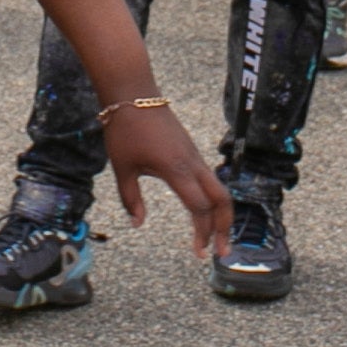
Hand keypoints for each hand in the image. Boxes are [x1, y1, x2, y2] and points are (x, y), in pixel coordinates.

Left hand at [101, 104, 233, 261]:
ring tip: (218, 238)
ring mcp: (194, 156)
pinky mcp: (191, 151)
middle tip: (222, 253)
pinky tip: (206, 213)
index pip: (199, 208)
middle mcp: (192, 163)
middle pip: (221, 200)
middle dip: (224, 228)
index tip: (199, 253)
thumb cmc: (125, 130)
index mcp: (176, 169)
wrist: (133, 94)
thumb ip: (130, 198)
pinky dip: (214, 200)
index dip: (202, 232)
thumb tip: (137, 224)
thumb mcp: (122, 168)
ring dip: (222, 215)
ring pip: (219, 189)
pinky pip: (210, 179)